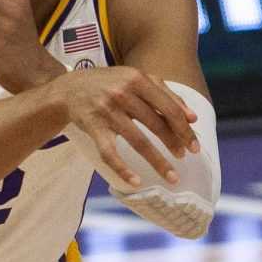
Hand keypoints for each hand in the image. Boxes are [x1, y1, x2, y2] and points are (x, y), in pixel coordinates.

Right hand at [62, 67, 196, 187]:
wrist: (68, 89)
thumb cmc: (109, 84)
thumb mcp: (135, 79)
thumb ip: (164, 93)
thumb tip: (192, 117)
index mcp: (137, 79)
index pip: (168, 108)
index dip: (184, 129)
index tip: (194, 146)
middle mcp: (122, 93)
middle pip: (156, 124)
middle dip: (174, 144)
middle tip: (184, 158)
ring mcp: (106, 111)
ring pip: (138, 141)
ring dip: (157, 162)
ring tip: (172, 176)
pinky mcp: (92, 127)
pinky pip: (109, 153)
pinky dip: (122, 169)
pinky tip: (136, 182)